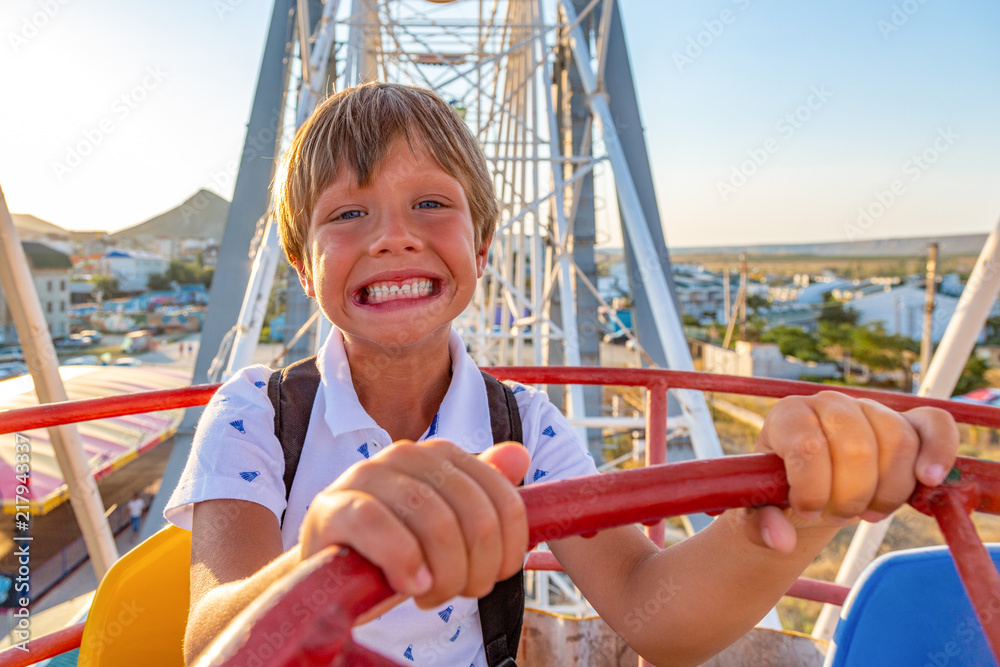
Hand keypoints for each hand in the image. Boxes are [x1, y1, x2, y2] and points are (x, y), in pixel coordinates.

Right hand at [299, 440, 528, 609]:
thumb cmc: (396, 550)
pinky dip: (403, 561)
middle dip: (477, 566)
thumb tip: (519, 455)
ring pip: (433, 521)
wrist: (330, 571)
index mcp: (439, 454)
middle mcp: (406, 454)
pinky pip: (379, 526)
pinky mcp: (332, 506)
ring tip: (431, 594)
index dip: (509, 544)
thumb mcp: (447, 525)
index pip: (501, 495)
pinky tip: (409, 585)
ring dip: (444, 573)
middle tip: (461, 592)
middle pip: (473, 513)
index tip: (499, 574)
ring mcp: (366, 476)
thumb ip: (483, 495)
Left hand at [746, 391, 958, 552]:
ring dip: (887, 490)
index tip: (805, 510)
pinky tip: (928, 480)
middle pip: (857, 447)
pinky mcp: (906, 423)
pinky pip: (934, 425)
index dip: (812, 489)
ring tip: (868, 511)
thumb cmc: (781, 496)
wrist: (809, 490)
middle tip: (838, 515)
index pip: (809, 447)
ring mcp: (870, 409)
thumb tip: (781, 540)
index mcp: (789, 416)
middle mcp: (829, 403)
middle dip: (850, 495)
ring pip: (897, 441)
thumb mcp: (758, 512)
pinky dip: (938, 451)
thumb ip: (761, 526)